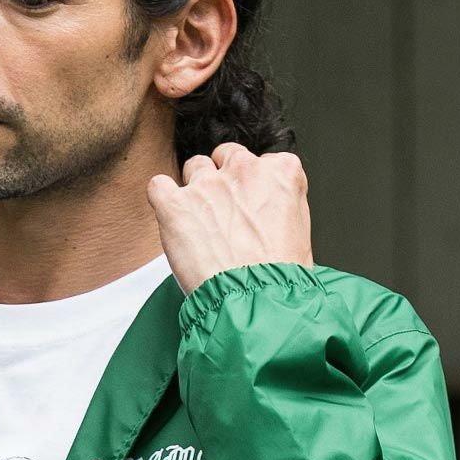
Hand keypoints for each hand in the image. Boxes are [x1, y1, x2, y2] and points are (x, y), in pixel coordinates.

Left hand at [146, 142, 313, 297]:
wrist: (256, 302)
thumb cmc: (280, 279)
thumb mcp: (301, 234)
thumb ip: (281, 208)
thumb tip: (268, 212)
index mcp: (282, 172)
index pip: (263, 163)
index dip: (253, 189)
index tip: (250, 212)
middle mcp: (245, 169)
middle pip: (227, 156)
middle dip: (224, 181)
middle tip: (224, 216)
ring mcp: (208, 184)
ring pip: (195, 167)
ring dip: (195, 191)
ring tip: (200, 226)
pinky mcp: (176, 204)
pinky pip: (159, 186)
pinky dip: (162, 201)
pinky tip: (172, 220)